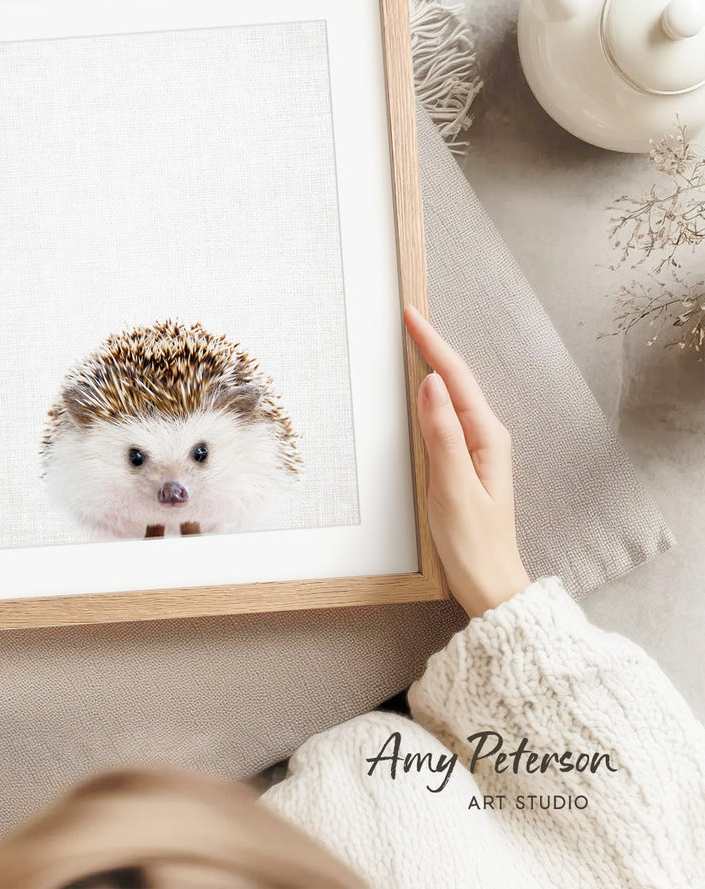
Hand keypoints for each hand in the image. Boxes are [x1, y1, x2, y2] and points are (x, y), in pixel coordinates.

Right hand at [404, 305, 529, 618]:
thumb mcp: (453, 487)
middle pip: (457, 378)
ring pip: (452, 394)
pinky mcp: (466, 461)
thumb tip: (432, 384)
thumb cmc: (472, 543)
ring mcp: (478, 448)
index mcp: (486, 437)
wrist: (490, 584)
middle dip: (433, 345)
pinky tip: (422, 388)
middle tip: (408, 317)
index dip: (432, 344)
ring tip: (413, 340)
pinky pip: (448, 415)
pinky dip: (433, 393)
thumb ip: (442, 434)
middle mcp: (486, 436)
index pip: (455, 378)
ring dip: (433, 364)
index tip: (411, 315)